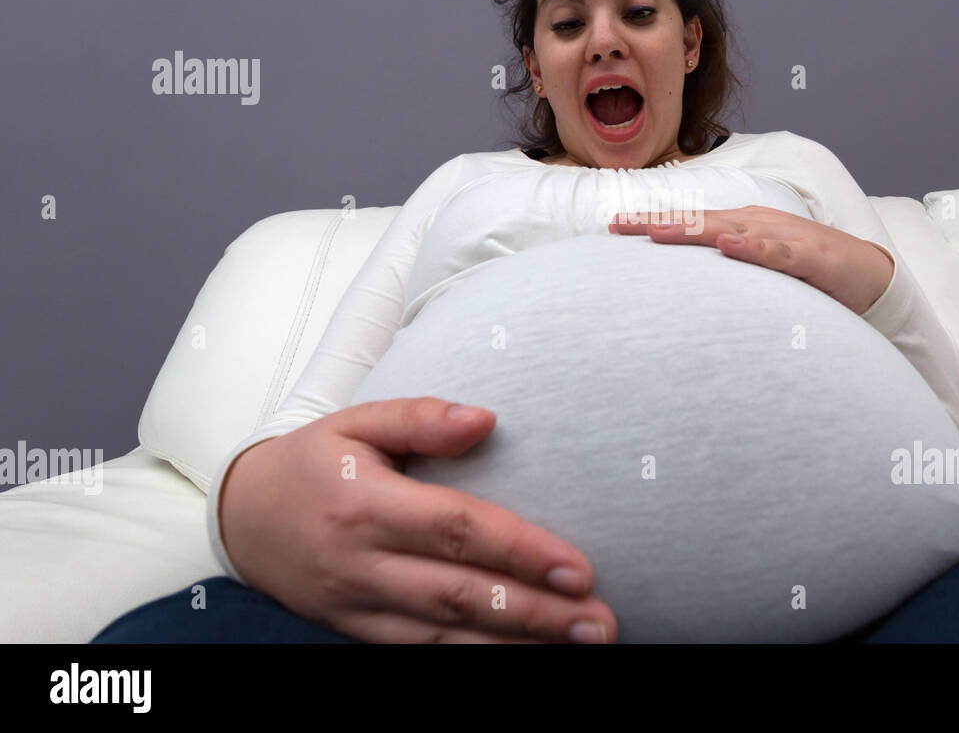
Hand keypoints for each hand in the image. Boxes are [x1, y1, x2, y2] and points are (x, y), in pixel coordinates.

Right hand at [219, 397, 617, 642]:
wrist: (242, 518)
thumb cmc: (314, 462)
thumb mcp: (357, 422)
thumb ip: (421, 417)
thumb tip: (486, 419)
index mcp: (366, 505)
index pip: (456, 530)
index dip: (520, 550)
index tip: (579, 567)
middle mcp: (362, 563)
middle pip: (461, 593)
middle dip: (536, 612)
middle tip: (598, 622)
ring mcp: (358, 606)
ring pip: (446, 634)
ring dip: (518, 644)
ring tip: (579, 644)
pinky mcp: (358, 631)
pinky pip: (422, 653)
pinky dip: (474, 659)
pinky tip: (523, 659)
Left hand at [609, 204, 894, 315]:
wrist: (869, 276)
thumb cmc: (809, 273)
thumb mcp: (760, 271)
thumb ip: (727, 274)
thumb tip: (683, 290)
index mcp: (742, 228)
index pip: (689, 224)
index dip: (652, 224)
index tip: (612, 229)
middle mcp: (756, 224)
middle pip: (698, 222)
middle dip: (657, 224)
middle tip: (617, 227)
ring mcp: (781, 237)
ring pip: (731, 230)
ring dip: (693, 230)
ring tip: (657, 233)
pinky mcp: (808, 255)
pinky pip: (777, 251)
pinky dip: (754, 247)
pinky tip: (732, 245)